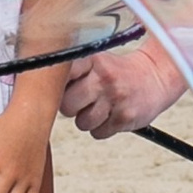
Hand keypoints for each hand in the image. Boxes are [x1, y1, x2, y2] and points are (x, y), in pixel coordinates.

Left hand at [60, 40, 187, 138]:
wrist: (156, 78)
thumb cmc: (119, 72)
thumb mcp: (96, 61)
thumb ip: (70, 71)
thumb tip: (37, 85)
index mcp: (93, 60)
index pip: (60, 74)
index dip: (54, 85)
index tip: (55, 87)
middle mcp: (103, 77)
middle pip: (66, 104)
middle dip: (70, 106)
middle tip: (82, 100)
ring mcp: (115, 97)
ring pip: (82, 122)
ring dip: (87, 119)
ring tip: (99, 106)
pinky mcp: (124, 117)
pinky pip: (98, 132)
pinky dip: (102, 128)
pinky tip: (110, 114)